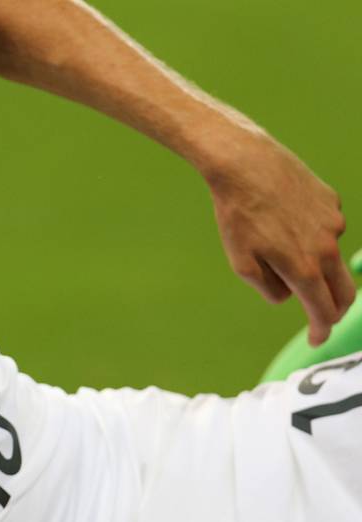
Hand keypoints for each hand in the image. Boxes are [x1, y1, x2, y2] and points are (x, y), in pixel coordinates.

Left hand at [204, 135, 354, 345]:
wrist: (245, 164)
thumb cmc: (237, 215)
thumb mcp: (242, 262)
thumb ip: (269, 287)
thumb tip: (287, 294)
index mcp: (304, 268)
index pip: (323, 310)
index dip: (321, 330)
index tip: (317, 340)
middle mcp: (327, 248)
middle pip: (343, 291)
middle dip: (334, 309)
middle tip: (320, 316)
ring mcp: (333, 223)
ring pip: (331, 256)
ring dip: (317, 265)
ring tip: (281, 247)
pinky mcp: (331, 202)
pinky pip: (323, 228)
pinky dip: (311, 233)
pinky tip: (286, 219)